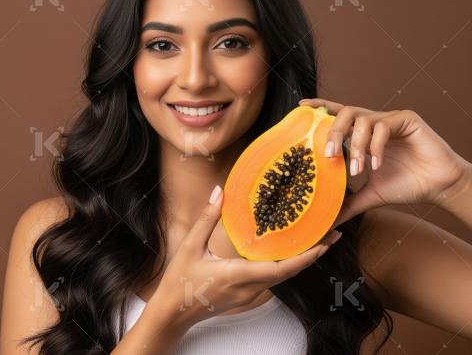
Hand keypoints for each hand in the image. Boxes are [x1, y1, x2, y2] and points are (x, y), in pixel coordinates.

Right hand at [151, 184, 341, 330]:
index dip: (306, 258)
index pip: (281, 268)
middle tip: (332, 234)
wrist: (173, 313)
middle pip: (290, 272)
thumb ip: (207, 219)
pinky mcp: (247, 296)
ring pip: (283, 277)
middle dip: (313, 255)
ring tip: (316, 239)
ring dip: (301, 260)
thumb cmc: (179, 282)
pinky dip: (286, 266)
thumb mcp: (190, 246)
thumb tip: (220, 193)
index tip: (324, 244)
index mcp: (238, 275)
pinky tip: (288, 252)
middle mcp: (250, 288)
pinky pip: (272, 280)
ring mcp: (249, 295)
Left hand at [299, 98, 469, 226]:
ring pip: (362, 119)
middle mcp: (375, 122)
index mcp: (363, 134)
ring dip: (356, 146)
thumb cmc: (406, 186)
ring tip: (358, 170)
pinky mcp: (407, 119)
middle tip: (328, 154)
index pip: (339, 115)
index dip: (321, 107)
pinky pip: (383, 126)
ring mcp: (391, 119)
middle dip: (333, 132)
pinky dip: (375, 147)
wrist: (438, 188)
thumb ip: (348, 203)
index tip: (301, 107)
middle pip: (346, 113)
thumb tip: (328, 221)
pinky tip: (376, 166)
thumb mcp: (370, 195)